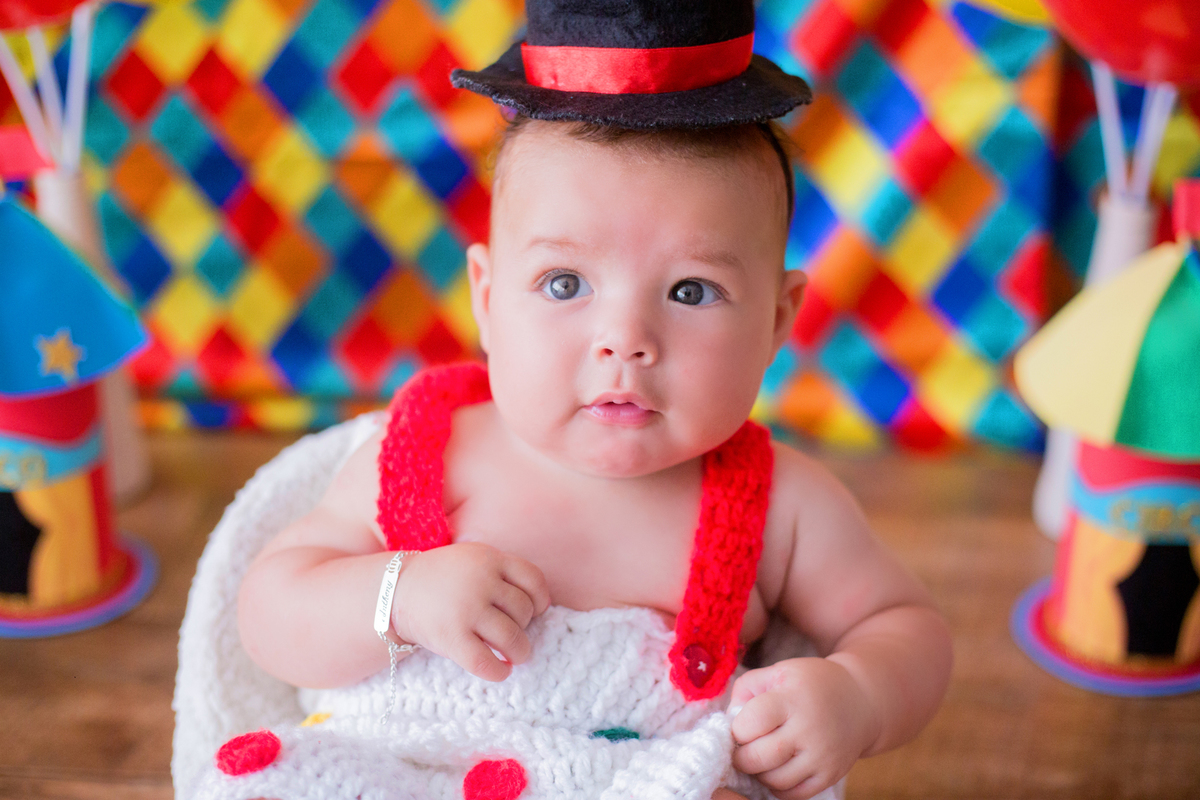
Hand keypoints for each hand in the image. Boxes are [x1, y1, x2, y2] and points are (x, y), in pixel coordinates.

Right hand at [391, 542, 550, 680]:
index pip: (533, 579)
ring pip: (512, 638)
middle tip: (514, 634)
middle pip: (524, 611)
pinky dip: (499, 671)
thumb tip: (540, 610)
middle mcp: (480, 581)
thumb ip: (503, 574)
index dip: (540, 599)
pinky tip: (501, 670)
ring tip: (515, 655)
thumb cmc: (443, 580)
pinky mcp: (452, 638)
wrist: (394, 591)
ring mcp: (466, 609)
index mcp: (489, 558)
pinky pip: (487, 663)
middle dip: (524, 627)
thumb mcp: (473, 559)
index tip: (535, 611)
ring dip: (520, 652)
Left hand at [729, 658, 878, 799]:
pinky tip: (778, 768)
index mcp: (792, 699)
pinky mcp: (830, 776)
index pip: (749, 723)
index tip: (742, 724)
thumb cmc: (811, 684)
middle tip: (744, 746)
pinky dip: (778, 786)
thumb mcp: (779, 671)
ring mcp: (821, 756)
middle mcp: (808, 729)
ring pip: (773, 780)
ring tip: (762, 756)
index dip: (737, 727)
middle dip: (741, 756)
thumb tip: (730, 719)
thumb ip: (747, 688)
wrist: (861, 700)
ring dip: (759, 772)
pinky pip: (793, 794)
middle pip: (757, 757)